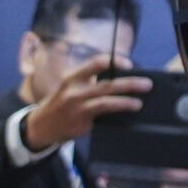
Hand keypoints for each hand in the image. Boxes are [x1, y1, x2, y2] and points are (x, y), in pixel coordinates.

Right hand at [23, 56, 152, 152]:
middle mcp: (74, 90)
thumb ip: (90, 83)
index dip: (114, 62)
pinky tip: (128, 112)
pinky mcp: (81, 121)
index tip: (129, 64)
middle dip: (129, 83)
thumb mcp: (70, 87)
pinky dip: (116, 112)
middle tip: (147, 84)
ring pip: (106, 101)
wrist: (41, 126)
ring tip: (139, 103)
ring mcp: (77, 107)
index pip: (96, 63)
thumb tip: (119, 82)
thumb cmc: (61, 104)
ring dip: (126, 101)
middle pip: (107, 84)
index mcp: (73, 77)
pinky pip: (103, 115)